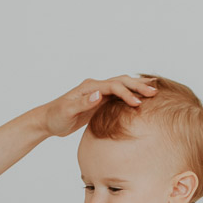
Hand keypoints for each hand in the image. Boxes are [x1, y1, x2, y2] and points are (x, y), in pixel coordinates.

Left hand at [40, 75, 157, 139]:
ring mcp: (98, 92)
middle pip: (121, 81)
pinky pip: (118, 94)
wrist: (48, 121)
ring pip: (122, 85)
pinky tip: (140, 95)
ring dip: (137, 86)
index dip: (126, 94)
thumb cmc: (56, 117)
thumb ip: (82, 103)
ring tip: (154, 88)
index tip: (138, 104)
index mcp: (89, 87)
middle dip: (138, 86)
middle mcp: (95, 87)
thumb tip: (98, 95)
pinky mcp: (99, 100)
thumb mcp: (67, 112)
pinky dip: (131, 92)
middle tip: (155, 92)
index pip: (113, 86)